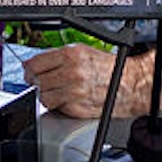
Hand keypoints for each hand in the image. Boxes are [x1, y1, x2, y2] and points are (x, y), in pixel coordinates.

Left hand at [23, 43, 151, 118]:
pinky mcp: (78, 109)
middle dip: (36, 82)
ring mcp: (74, 92)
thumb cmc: (108, 68)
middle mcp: (72, 73)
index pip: (35, 64)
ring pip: (43, 97)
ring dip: (45, 95)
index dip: (30, 69)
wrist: (132, 85)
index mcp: (71, 55)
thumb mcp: (83, 52)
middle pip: (36, 81)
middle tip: (41, 82)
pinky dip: (58, 104)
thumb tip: (35, 64)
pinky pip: (56, 107)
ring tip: (54, 91)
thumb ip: (57, 57)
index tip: (30, 71)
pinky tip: (66, 99)